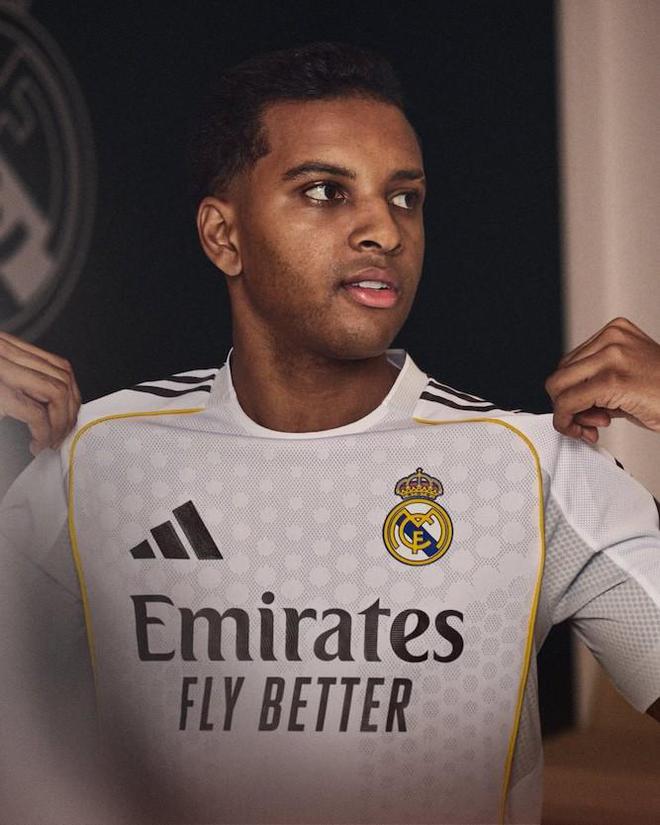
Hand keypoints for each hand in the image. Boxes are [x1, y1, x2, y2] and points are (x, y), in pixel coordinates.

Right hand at [0, 331, 80, 454]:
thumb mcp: (2, 380)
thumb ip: (24, 382)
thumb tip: (56, 408)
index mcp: (7, 348)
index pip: (58, 366)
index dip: (71, 394)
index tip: (69, 415)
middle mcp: (5, 352)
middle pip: (63, 378)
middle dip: (70, 411)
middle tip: (62, 434)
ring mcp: (2, 370)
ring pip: (56, 393)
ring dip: (60, 423)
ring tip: (50, 440)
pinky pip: (36, 414)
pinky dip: (44, 433)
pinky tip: (37, 443)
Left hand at [545, 317, 659, 442]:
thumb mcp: (627, 378)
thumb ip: (596, 384)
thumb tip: (568, 404)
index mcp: (615, 333)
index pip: (571, 363)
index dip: (572, 391)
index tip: (586, 410)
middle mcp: (611, 339)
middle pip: (561, 373)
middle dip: (568, 403)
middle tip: (589, 421)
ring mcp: (610, 356)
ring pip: (558, 387)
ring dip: (568, 414)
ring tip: (595, 424)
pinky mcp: (610, 380)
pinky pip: (569, 402)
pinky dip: (568, 421)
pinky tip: (589, 430)